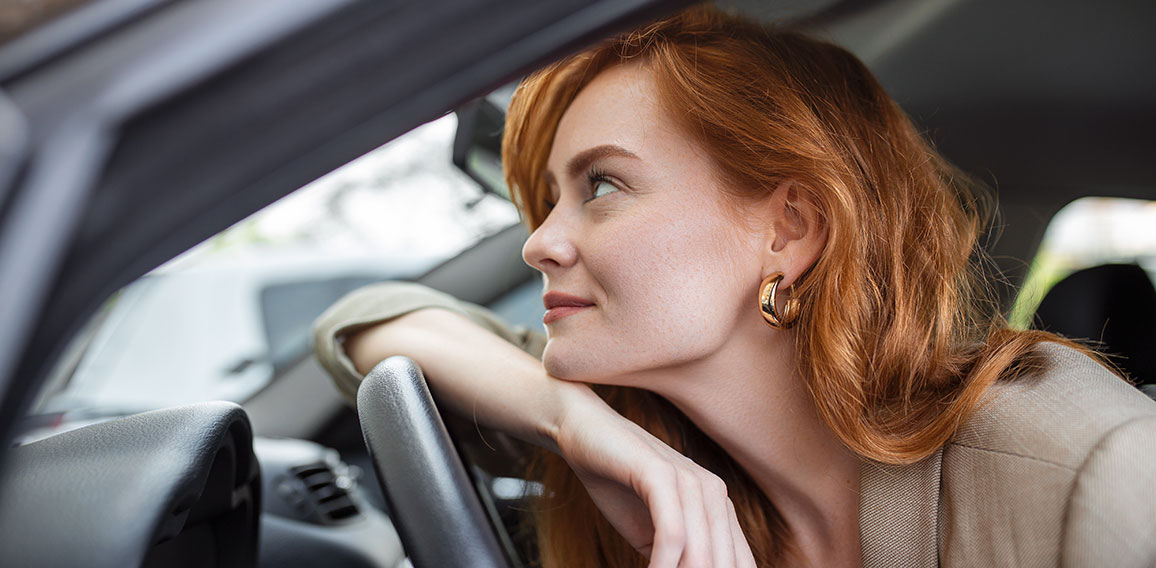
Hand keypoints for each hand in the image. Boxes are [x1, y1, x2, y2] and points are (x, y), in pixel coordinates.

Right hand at [553, 386, 756, 567]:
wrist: (584, 432)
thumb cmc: (619, 485)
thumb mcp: (655, 532)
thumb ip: (678, 558)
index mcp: (719, 508)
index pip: (738, 564)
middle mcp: (714, 494)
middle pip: (723, 563)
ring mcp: (691, 481)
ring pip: (701, 554)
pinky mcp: (662, 474)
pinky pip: (672, 534)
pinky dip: (663, 565)